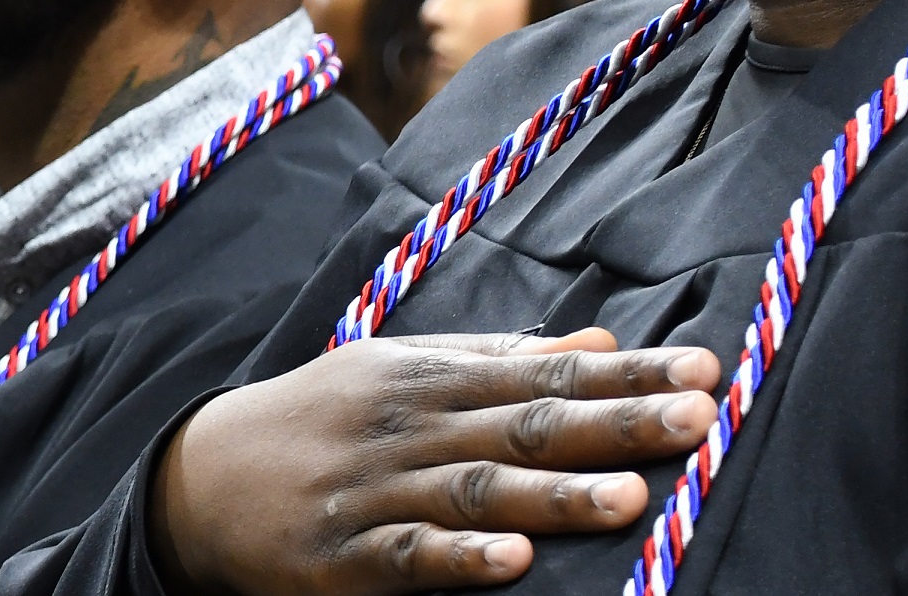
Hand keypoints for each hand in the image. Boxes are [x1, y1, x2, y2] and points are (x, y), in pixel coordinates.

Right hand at [150, 331, 721, 594]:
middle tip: (698, 418)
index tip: (706, 371)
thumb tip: (601, 343)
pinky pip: (411, 558)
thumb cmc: (319, 420)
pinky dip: (462, 561)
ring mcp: (380, 490)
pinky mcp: (347, 555)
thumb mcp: (403, 370)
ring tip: (630, 497)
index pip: (548, 373)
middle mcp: (412, 427)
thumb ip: (500, 358)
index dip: (629, 375)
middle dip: (616, 422)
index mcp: (432, 378)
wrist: (201, 477)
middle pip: (528, 423)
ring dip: (555, 494)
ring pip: (480, 490)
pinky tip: (515, 564)